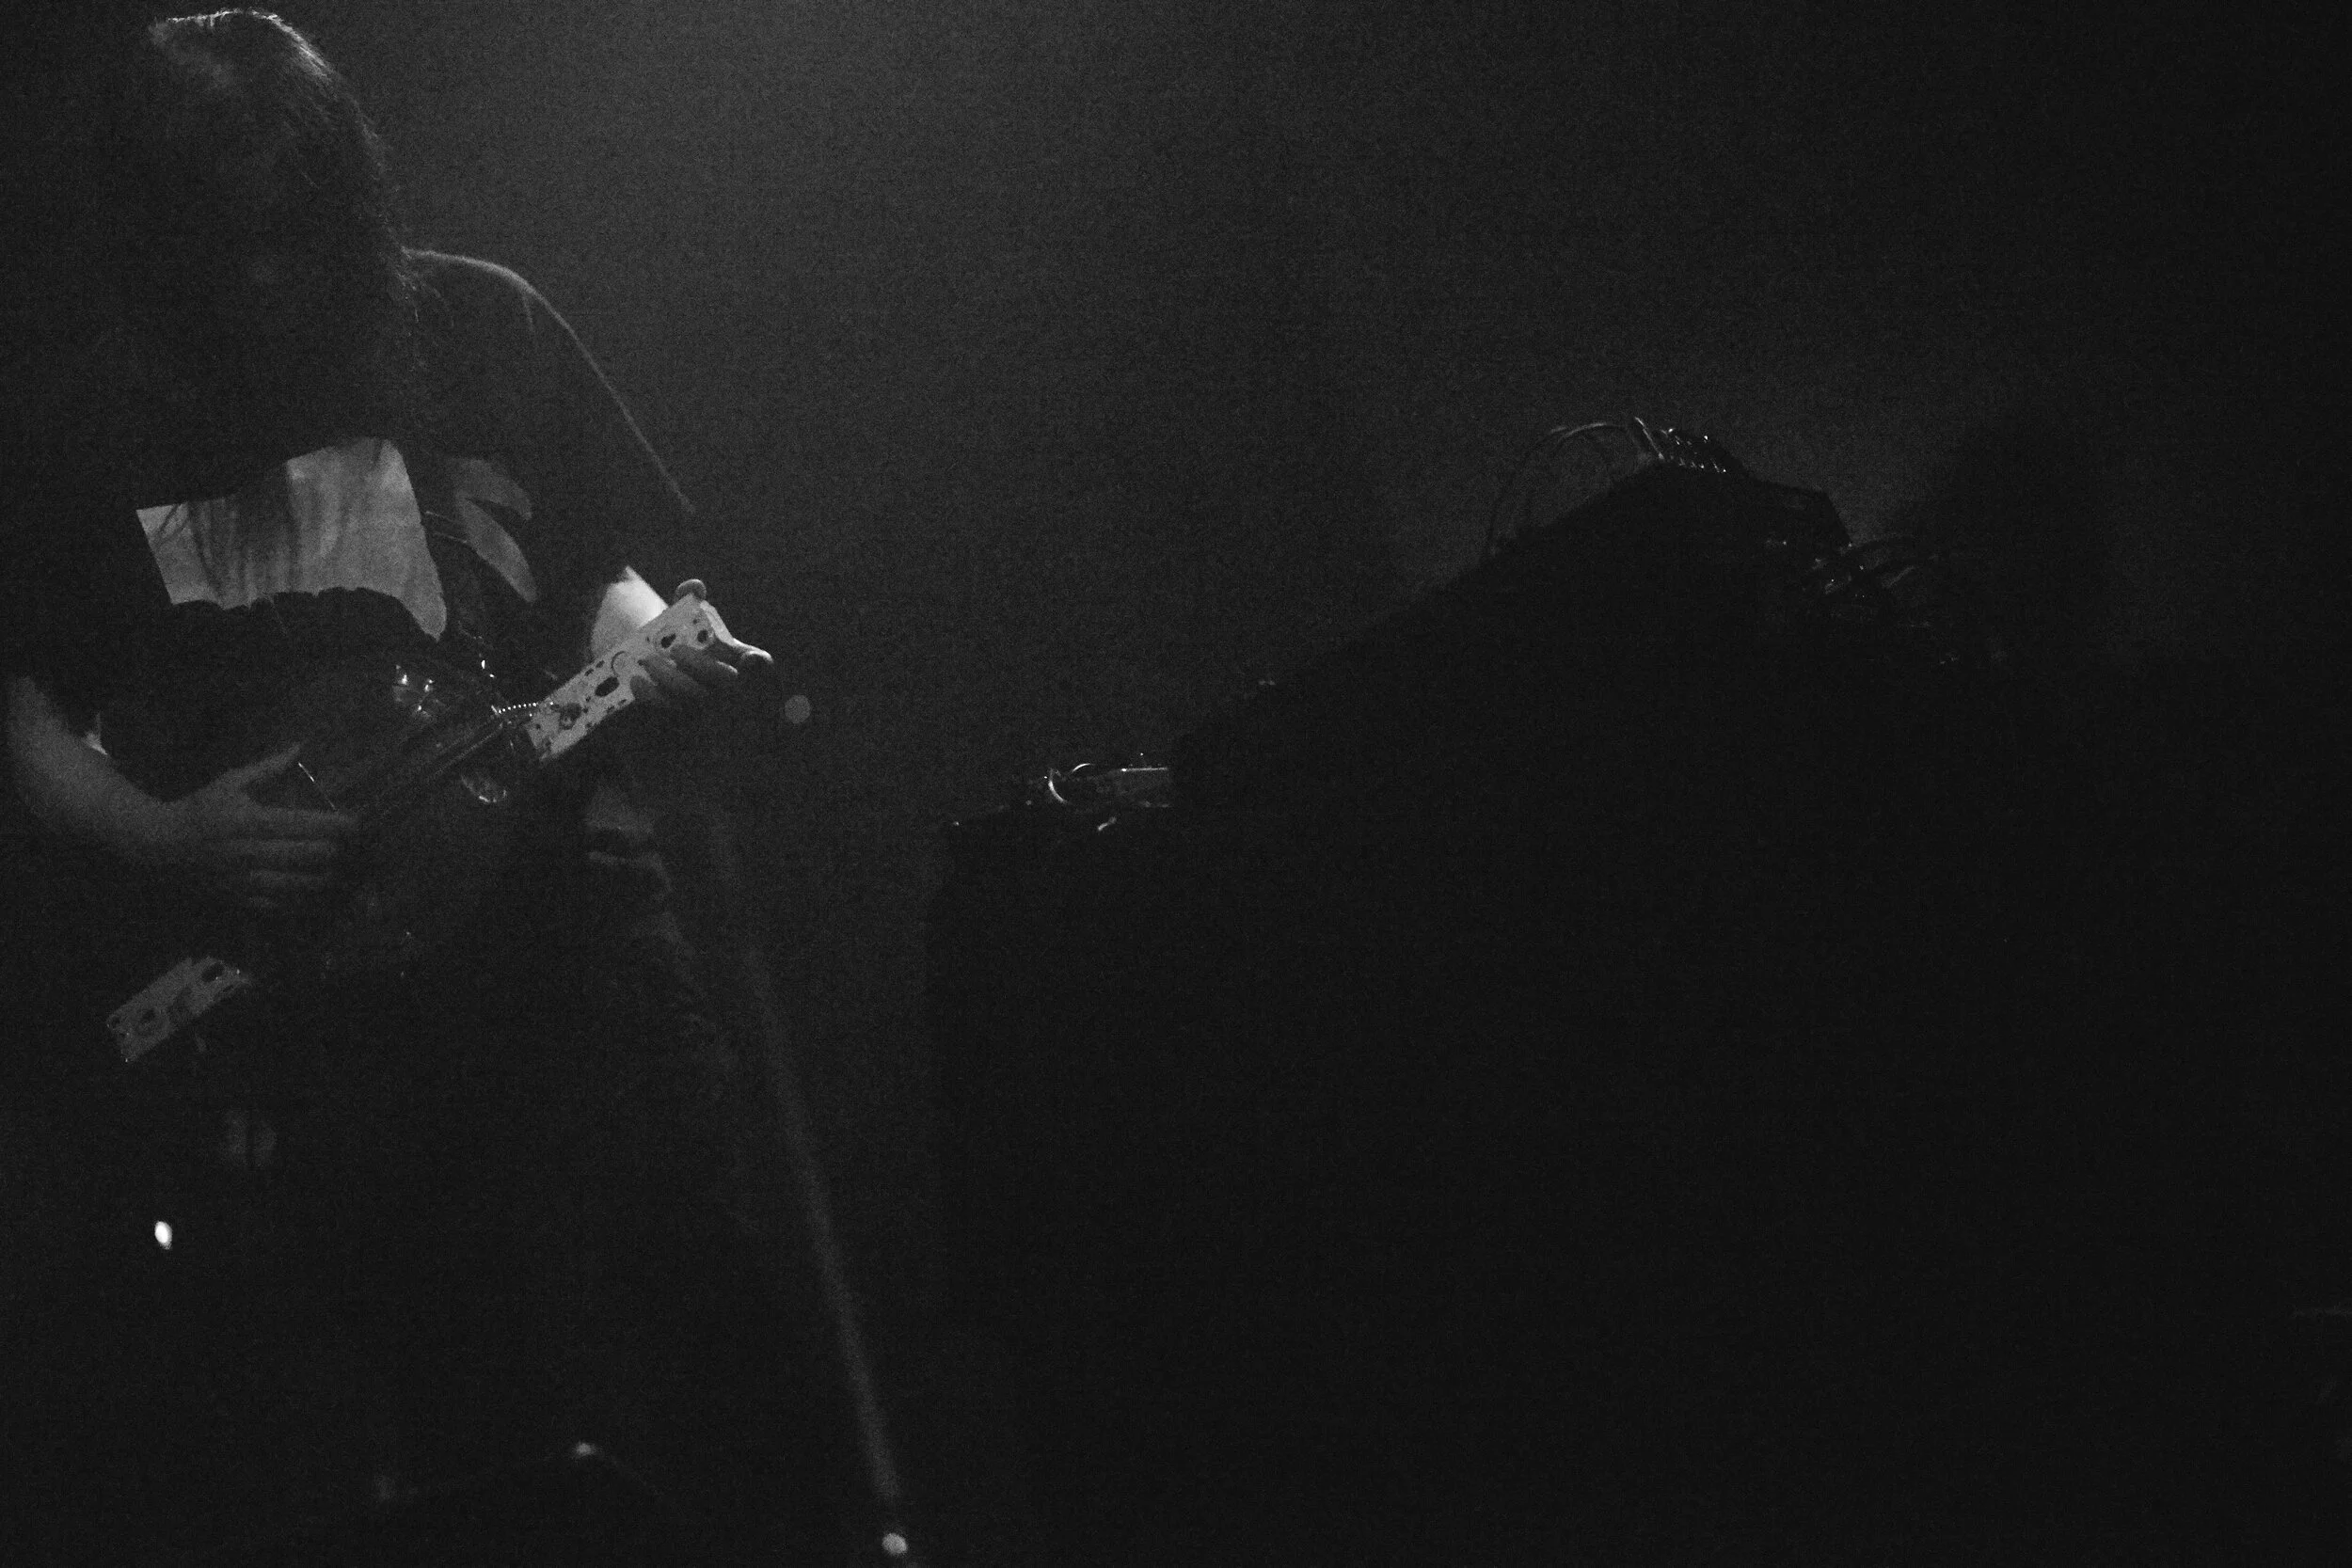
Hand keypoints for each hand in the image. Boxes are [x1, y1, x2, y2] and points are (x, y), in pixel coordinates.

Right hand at [145, 744, 355, 910]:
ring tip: (346, 872)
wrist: (158, 847)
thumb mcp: (230, 782)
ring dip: (327, 879)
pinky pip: (280, 906)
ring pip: (299, 885)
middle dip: (338, 853)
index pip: (303, 825)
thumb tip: (299, 746)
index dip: (336, 826)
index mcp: (249, 821)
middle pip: (307, 857)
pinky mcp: (239, 899)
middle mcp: (250, 853)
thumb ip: (268, 768)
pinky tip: (321, 895)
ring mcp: (245, 880)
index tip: (359, 823)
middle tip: (359, 848)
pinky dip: (304, 902)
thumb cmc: (200, 809)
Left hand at [622, 580, 772, 713]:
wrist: (652, 656)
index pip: (762, 662)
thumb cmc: (677, 634)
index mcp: (734, 656)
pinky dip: (652, 697)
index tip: (749, 658)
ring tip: (647, 661)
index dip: (760, 664)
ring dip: (672, 681)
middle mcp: (726, 683)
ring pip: (696, 699)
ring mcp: (706, 702)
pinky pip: (670, 711)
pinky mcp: (680, 714)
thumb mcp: (682, 614)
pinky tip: (637, 681)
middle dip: (702, 667)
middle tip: (677, 650)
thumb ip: (689, 597)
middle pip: (725, 682)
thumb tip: (694, 587)